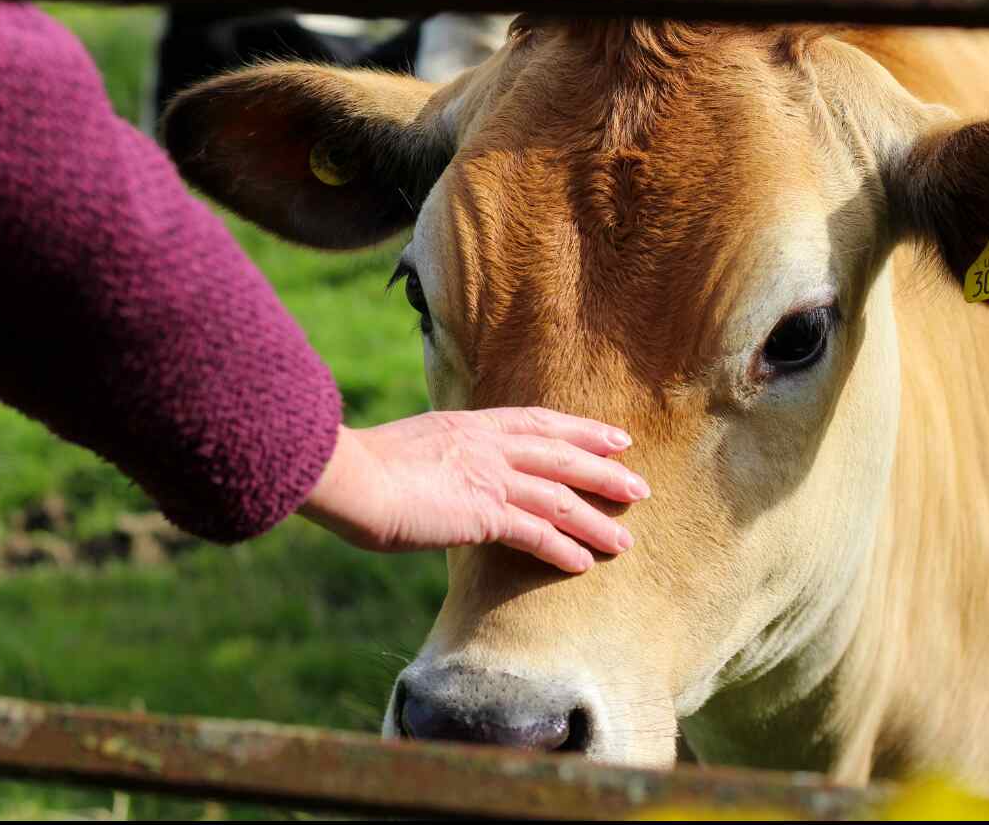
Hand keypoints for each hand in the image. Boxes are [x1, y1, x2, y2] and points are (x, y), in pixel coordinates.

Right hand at [298, 408, 649, 572]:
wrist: (349, 477)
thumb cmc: (365, 470)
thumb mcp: (411, 450)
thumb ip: (441, 459)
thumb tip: (449, 477)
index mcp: (471, 425)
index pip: (540, 423)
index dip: (582, 431)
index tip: (615, 439)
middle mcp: (488, 446)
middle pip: (563, 456)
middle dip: (605, 473)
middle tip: (639, 488)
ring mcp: (488, 477)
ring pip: (559, 498)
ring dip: (595, 520)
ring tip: (625, 541)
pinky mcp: (482, 512)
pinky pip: (535, 532)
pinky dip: (563, 548)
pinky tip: (584, 564)